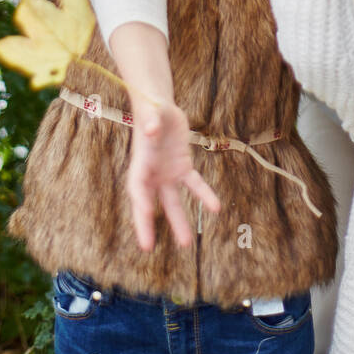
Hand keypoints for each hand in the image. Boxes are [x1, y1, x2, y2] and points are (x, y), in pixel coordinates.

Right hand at [126, 99, 221, 251]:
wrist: (160, 107)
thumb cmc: (152, 109)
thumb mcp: (151, 112)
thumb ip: (151, 121)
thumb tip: (151, 129)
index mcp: (140, 162)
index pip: (137, 185)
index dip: (140, 199)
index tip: (146, 213)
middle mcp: (152, 173)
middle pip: (148, 202)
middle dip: (147, 224)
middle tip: (148, 247)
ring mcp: (167, 173)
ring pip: (172, 201)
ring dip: (179, 220)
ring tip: (186, 243)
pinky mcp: (182, 167)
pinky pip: (194, 185)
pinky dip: (203, 195)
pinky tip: (215, 207)